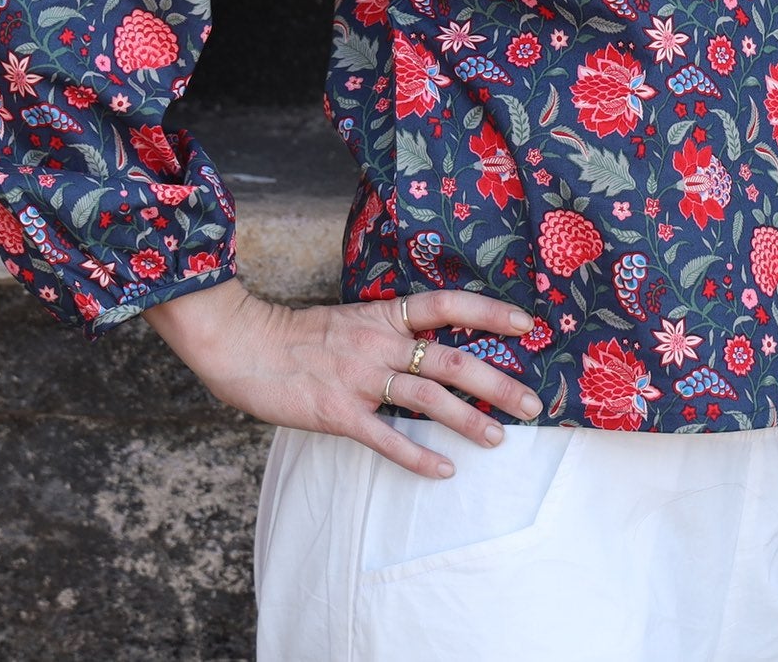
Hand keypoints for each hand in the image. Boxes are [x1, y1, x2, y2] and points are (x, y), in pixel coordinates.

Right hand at [145, 278, 542, 478]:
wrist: (245, 344)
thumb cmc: (298, 335)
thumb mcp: (351, 320)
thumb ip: (389, 332)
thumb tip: (429, 346)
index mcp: (384, 315)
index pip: (447, 305)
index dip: (488, 312)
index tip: (526, 323)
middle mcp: (380, 343)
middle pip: (452, 360)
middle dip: (498, 382)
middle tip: (532, 402)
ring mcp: (361, 378)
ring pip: (429, 399)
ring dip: (469, 420)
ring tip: (499, 438)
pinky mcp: (339, 413)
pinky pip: (387, 438)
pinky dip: (418, 456)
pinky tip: (444, 470)